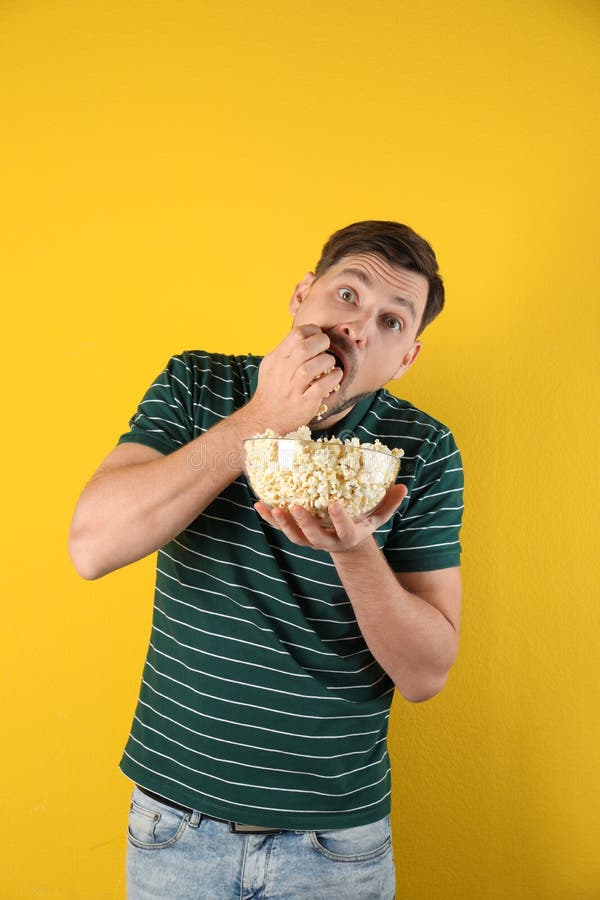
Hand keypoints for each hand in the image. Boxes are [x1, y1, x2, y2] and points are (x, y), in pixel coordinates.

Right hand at [245, 324, 342, 433]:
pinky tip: (335, 376)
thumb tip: (305, 335)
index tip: (318, 337)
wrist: (265, 419)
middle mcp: (283, 372)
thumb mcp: (271, 365)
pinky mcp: (304, 403)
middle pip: (304, 347)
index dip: (313, 331)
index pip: (296, 334)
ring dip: (327, 361)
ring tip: (330, 365)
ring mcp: (293, 388)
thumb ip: (285, 350)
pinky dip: (332, 379)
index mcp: (277, 359)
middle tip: (326, 348)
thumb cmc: (271, 390)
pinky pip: (321, 387)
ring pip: (312, 367)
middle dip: (322, 343)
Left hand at [254, 483, 407, 552]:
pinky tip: (259, 505)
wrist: (347, 543)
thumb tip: (402, 486)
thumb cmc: (363, 522)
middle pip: (314, 536)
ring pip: (294, 536)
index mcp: (348, 535)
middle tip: (294, 507)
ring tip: (271, 508)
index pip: (345, 530)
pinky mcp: (298, 535)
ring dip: (282, 523)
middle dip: (303, 523)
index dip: (339, 520)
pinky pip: (282, 528)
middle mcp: (328, 541)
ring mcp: (311, 540)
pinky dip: (270, 519)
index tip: (334, 505)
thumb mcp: (378, 515)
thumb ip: (389, 502)